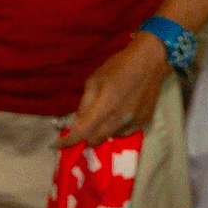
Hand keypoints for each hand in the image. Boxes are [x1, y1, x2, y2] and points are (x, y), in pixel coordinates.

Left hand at [61, 32, 167, 147]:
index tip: (58, 144)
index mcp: (106, 106)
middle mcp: (121, 119)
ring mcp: (134, 123)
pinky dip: (114, 129)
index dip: (69, 141)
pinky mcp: (144, 123)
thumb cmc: (118, 67)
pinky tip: (115, 116)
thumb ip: (85, 103)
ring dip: (99, 133)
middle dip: (83, 140)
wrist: (150, 63)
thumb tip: (76, 123)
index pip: (83, 131)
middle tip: (76, 133)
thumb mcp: (94, 80)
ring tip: (98, 118)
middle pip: (97, 140)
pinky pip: (124, 133)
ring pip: (110, 137)